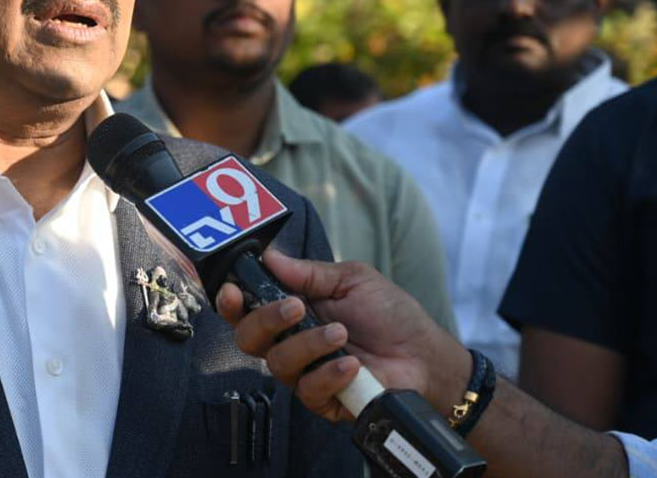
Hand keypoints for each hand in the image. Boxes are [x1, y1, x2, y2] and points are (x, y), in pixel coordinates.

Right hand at [217, 249, 471, 422]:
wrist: (425, 355)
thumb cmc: (390, 314)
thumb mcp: (352, 281)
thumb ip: (309, 273)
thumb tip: (270, 255)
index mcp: (290, 311)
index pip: (246, 309)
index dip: (231, 302)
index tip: (234, 291)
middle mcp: (290, 342)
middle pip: (248, 339)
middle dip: (265, 320)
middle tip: (295, 308)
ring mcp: (304, 373)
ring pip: (278, 363)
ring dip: (308, 345)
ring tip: (341, 333)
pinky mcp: (323, 401)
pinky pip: (308, 391)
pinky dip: (328, 375)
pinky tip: (352, 364)